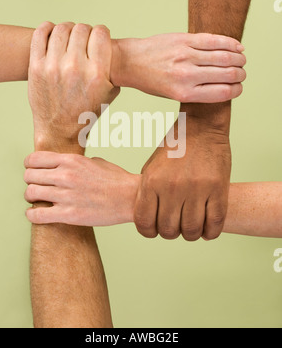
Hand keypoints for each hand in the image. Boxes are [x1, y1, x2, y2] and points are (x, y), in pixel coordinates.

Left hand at [24, 152, 137, 225]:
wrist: (132, 198)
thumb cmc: (116, 180)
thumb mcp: (95, 162)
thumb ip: (75, 162)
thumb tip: (63, 165)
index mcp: (71, 160)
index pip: (34, 159)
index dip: (30, 166)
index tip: (33, 171)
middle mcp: (66, 175)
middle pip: (29, 176)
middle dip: (31, 181)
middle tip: (37, 187)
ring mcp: (67, 195)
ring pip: (30, 193)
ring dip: (31, 197)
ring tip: (38, 200)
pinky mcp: (69, 214)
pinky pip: (38, 215)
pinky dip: (32, 215)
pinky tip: (36, 214)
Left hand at [28, 21, 119, 151]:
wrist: (60, 130)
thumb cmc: (87, 111)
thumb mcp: (110, 92)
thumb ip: (111, 66)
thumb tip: (109, 42)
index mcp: (97, 74)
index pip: (101, 33)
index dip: (101, 32)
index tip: (99, 37)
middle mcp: (75, 68)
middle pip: (81, 29)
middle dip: (85, 32)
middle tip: (83, 39)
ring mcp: (53, 67)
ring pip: (61, 29)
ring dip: (67, 29)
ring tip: (69, 37)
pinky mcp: (36, 68)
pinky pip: (39, 35)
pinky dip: (47, 28)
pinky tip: (52, 32)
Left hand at [112, 33, 245, 102]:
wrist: (130, 62)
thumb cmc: (151, 81)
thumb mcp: (172, 94)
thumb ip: (197, 91)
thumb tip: (225, 84)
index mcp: (184, 93)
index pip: (223, 92)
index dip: (237, 90)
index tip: (239, 87)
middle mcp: (187, 75)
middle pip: (227, 74)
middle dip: (240, 74)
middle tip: (242, 73)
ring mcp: (186, 55)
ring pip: (224, 56)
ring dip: (239, 58)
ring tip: (241, 60)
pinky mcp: (184, 39)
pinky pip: (214, 40)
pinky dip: (230, 43)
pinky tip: (238, 47)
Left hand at [133, 115, 230, 240]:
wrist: (201, 128)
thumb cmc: (174, 148)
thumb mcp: (151, 168)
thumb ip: (147, 194)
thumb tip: (149, 221)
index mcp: (152, 181)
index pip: (145, 223)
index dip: (149, 231)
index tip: (154, 229)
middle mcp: (173, 187)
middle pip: (169, 230)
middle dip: (170, 233)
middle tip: (175, 226)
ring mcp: (197, 189)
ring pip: (192, 231)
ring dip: (190, 234)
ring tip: (191, 226)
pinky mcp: (218, 189)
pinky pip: (215, 223)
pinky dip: (210, 232)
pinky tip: (206, 228)